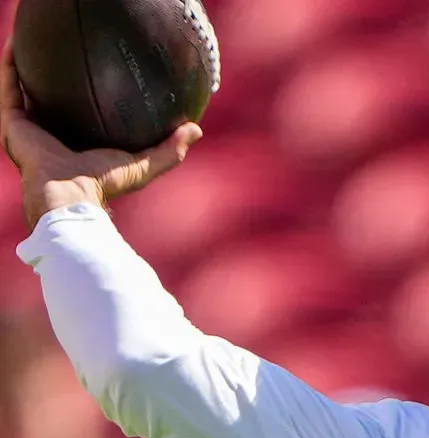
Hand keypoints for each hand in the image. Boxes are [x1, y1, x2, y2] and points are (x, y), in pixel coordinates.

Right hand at [1, 38, 202, 229]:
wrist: (70, 193)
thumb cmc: (106, 182)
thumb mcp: (145, 165)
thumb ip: (170, 150)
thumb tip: (196, 129)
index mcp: (76, 145)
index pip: (81, 118)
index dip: (87, 98)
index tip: (100, 76)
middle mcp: (50, 136)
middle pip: (51, 102)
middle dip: (54, 80)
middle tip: (67, 55)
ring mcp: (28, 130)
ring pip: (24, 90)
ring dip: (26, 67)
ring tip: (34, 41)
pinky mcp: (13, 124)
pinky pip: (9, 87)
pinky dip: (10, 66)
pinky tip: (15, 44)